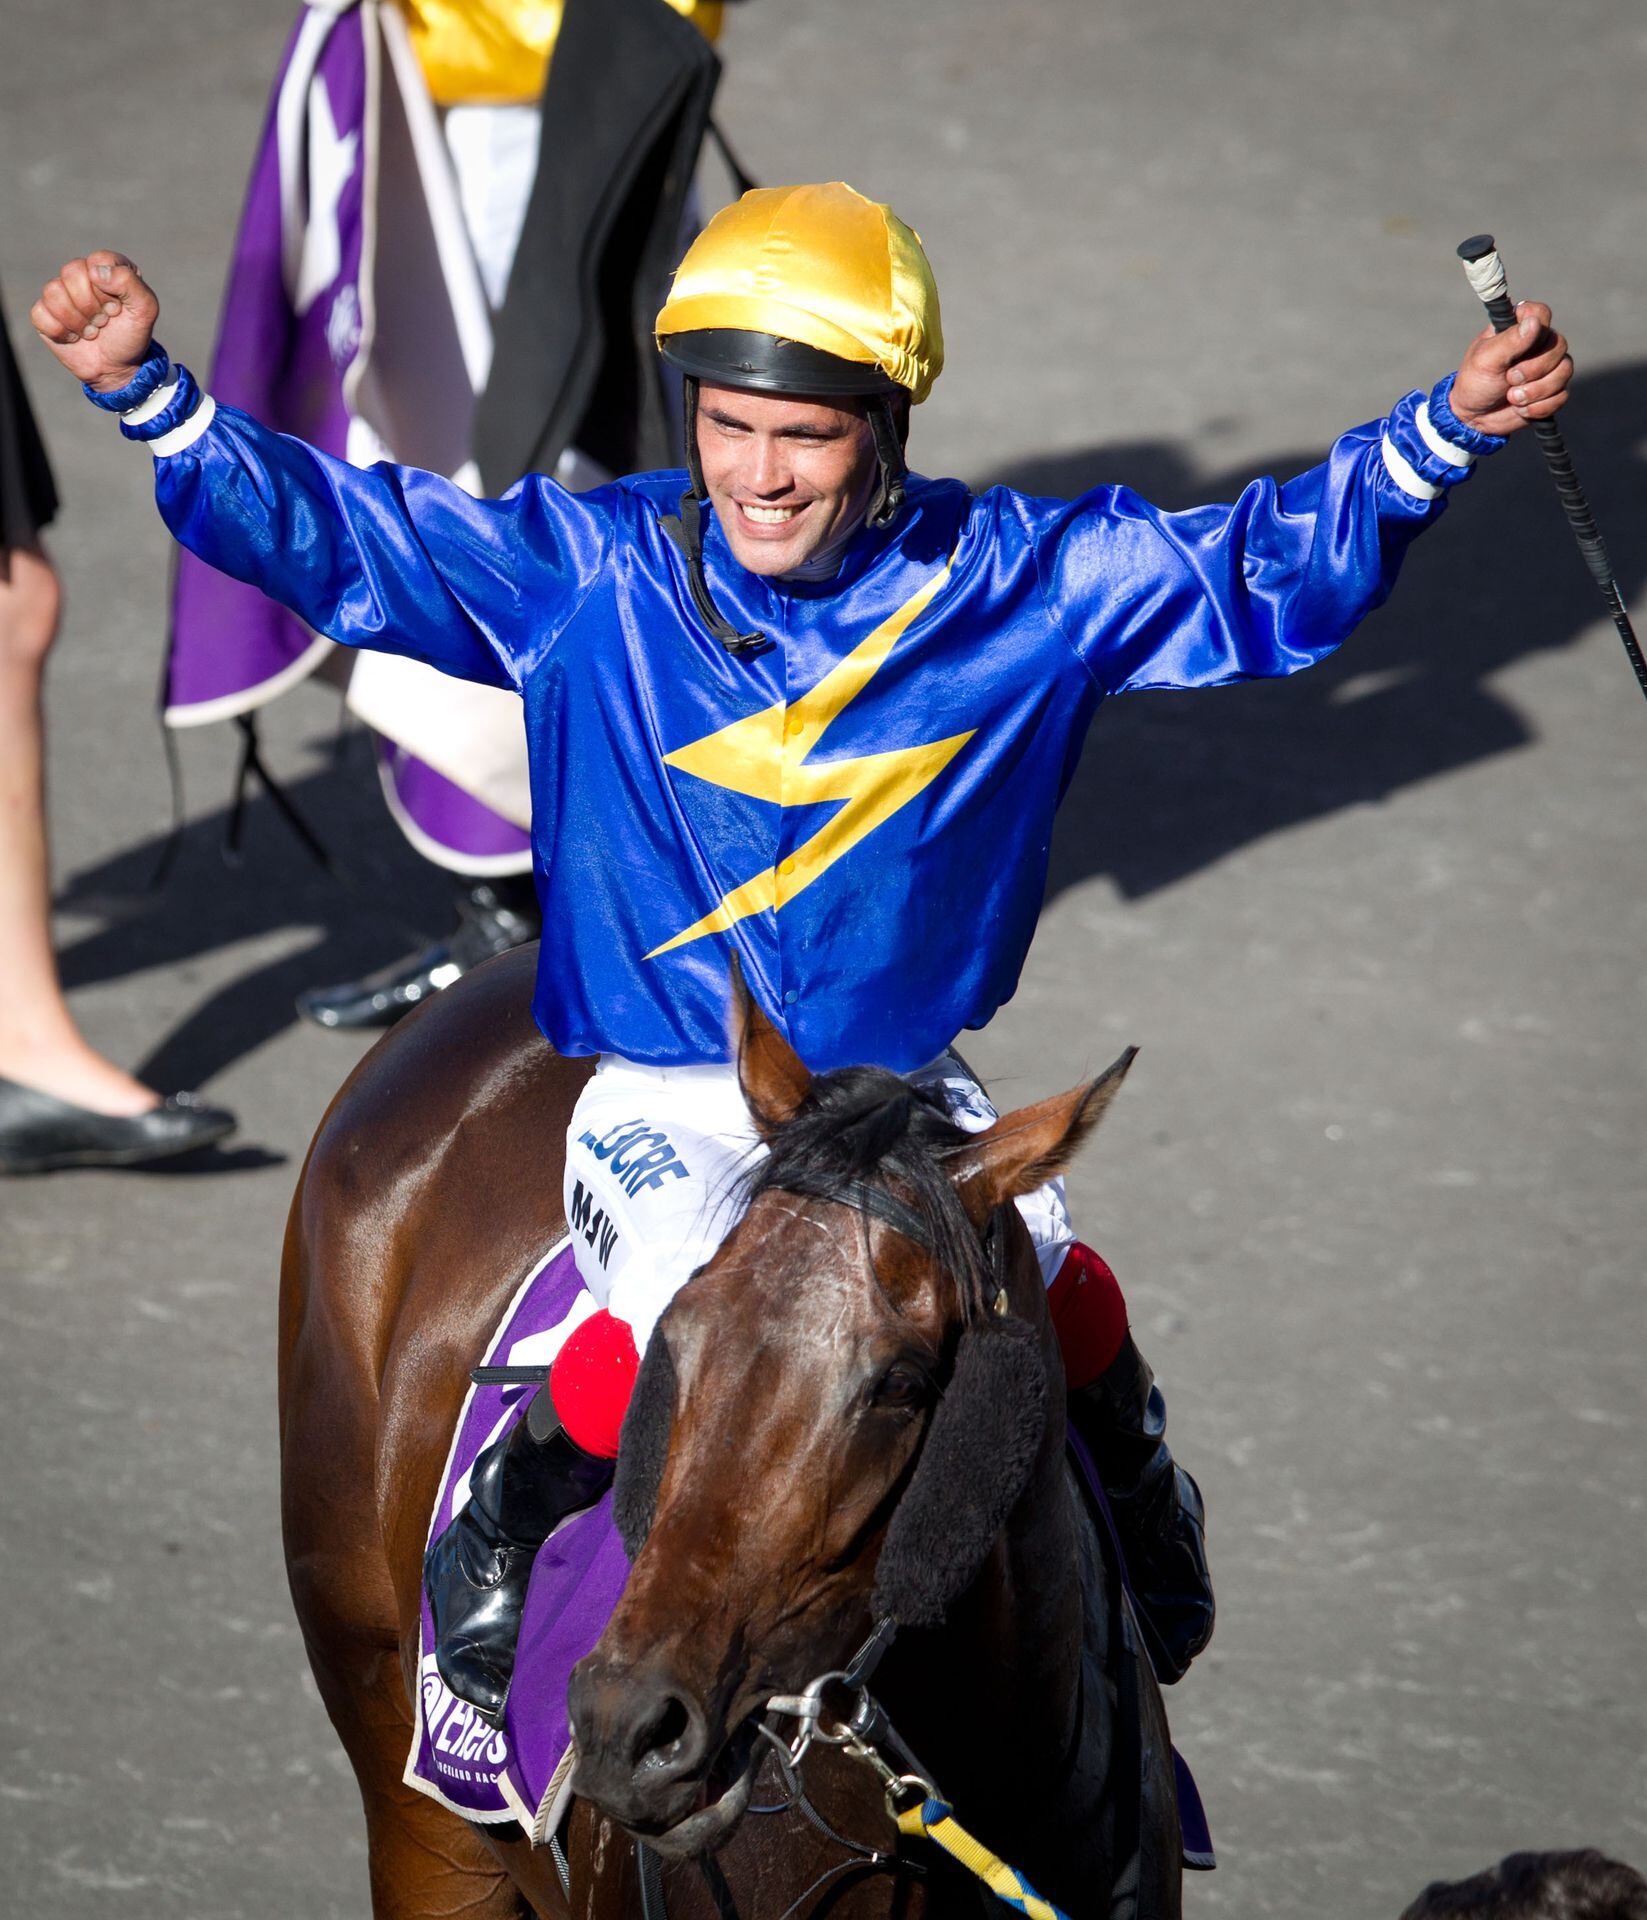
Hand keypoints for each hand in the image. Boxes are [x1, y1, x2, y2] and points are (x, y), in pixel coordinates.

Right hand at [30, 250, 160, 393]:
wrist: (117, 369)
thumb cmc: (131, 337)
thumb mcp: (145, 310)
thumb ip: (129, 282)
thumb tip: (95, 272)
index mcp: (107, 267)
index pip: (97, 261)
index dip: (107, 288)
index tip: (118, 307)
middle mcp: (82, 275)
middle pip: (71, 273)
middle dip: (92, 305)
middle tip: (104, 320)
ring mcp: (60, 293)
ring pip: (53, 292)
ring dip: (77, 321)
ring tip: (92, 330)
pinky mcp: (45, 314)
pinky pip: (40, 313)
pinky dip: (61, 332)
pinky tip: (74, 337)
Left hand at [1447, 300, 1571, 436]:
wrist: (1474, 418)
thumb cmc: (1475, 382)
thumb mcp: (1485, 359)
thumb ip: (1510, 340)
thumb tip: (1534, 322)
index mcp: (1518, 329)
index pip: (1541, 313)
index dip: (1536, 328)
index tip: (1518, 346)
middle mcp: (1538, 344)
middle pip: (1559, 345)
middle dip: (1534, 369)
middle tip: (1510, 378)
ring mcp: (1548, 367)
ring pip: (1565, 370)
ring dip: (1537, 390)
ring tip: (1512, 397)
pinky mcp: (1552, 390)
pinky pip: (1562, 395)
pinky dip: (1539, 407)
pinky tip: (1520, 408)